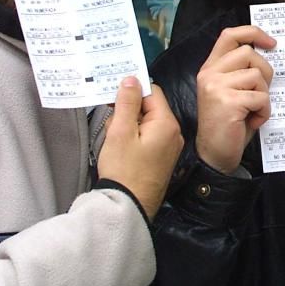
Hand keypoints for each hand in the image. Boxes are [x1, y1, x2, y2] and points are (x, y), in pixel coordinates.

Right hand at [97, 78, 183, 219]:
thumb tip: (132, 79)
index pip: (152, 92)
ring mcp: (169, 147)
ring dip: (126, 126)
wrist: (128, 207)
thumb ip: (126, 103)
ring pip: (145, 123)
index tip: (112, 94)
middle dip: (127, 111)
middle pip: (149, 108)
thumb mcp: (121, 132)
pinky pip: (147, 138)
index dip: (131, 90)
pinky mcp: (161, 159)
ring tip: (113, 140)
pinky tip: (119, 149)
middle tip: (111, 124)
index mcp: (166, 123)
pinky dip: (132, 138)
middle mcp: (173, 133)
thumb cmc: (123, 169)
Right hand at [195, 25, 275, 173]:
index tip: (271, 43)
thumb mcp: (232, 91)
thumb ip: (242, 72)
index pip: (230, 35)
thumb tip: (268, 53)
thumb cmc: (228, 125)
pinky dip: (264, 112)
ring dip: (263, 96)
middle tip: (260, 93)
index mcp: (211, 68)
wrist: (214, 155)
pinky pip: (261, 98)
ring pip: (257, 76)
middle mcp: (210, 74)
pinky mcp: (228, 101)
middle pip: (249, 53)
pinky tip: (252, 121)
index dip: (253, 33)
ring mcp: (217, 87)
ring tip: (252, 111)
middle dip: (265, 73)